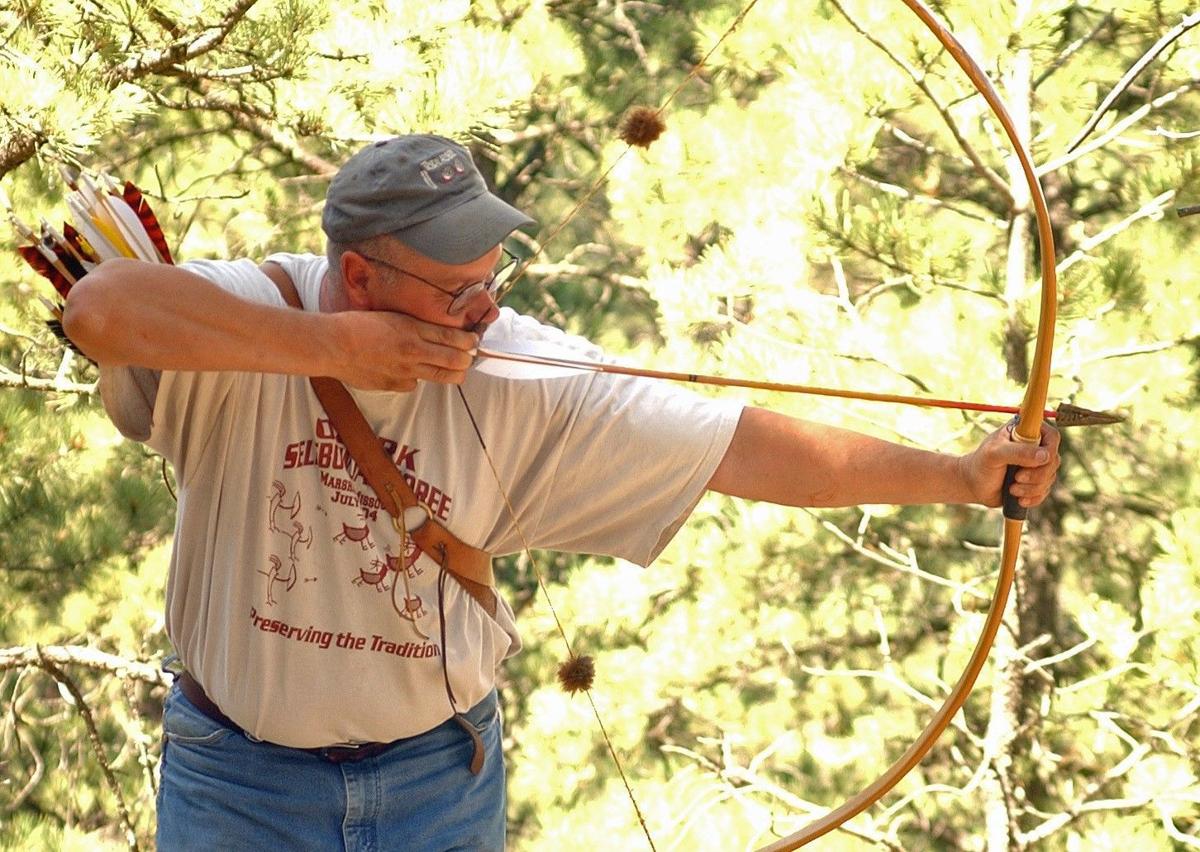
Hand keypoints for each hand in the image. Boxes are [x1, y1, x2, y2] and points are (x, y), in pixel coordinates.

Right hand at [324, 310, 478, 391]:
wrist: (333, 345)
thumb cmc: (357, 325)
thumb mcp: (391, 316)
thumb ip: (415, 326)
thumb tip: (437, 334)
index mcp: (412, 328)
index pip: (452, 336)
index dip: (469, 340)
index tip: (474, 341)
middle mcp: (412, 350)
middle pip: (454, 360)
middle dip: (467, 360)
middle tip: (469, 357)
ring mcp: (405, 370)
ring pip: (441, 376)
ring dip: (453, 373)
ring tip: (456, 370)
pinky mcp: (394, 385)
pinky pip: (414, 385)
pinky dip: (416, 379)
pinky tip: (410, 373)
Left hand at [959, 420, 1060, 508]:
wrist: (973, 485)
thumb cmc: (980, 464)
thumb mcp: (995, 454)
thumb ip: (1018, 451)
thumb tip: (1045, 456)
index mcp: (1026, 431)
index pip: (1052, 436)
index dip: (1049, 450)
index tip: (1035, 461)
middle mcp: (1035, 446)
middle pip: (1054, 460)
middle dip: (1037, 474)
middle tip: (1017, 477)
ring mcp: (1036, 464)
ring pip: (1050, 477)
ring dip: (1032, 488)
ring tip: (1011, 488)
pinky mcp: (1035, 481)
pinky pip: (1045, 491)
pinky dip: (1033, 497)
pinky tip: (1018, 498)